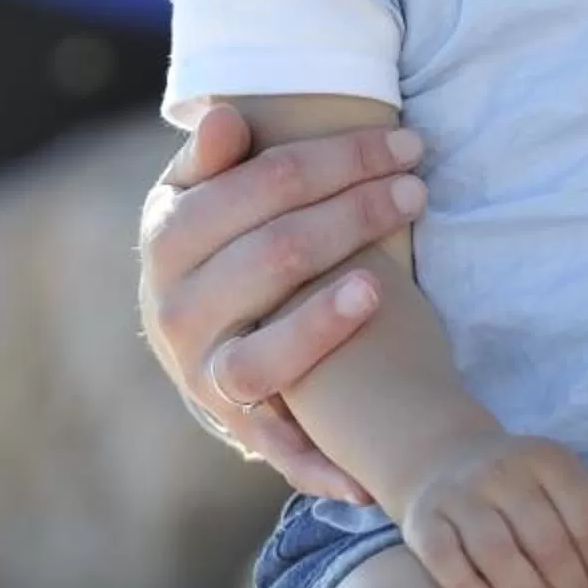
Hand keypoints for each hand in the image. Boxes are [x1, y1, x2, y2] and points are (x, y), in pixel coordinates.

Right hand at [139, 104, 429, 500]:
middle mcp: (177, 310)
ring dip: (323, 326)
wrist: (191, 331)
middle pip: (278, 254)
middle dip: (357, 216)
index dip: (342, 159)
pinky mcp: (233, 425)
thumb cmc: (216, 240)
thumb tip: (228, 118)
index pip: (267, 184)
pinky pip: (276, 447)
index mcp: (170, 236)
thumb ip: (214, 157)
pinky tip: (366, 469)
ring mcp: (203, 373)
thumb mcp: (201, 191)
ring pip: (264, 355)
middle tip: (417, 193)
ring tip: (379, 292)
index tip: (406, 146)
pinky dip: (319, 461)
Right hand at [402, 434, 587, 587]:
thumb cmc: (525, 489)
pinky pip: (444, 559)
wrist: (445, 459)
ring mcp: (460, 494)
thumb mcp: (572, 488)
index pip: (587, 516)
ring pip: (498, 554)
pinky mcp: (422, 520)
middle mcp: (503, 471)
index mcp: (547, 460)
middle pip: (546, 541)